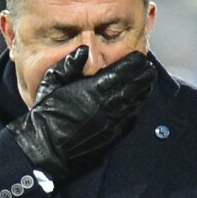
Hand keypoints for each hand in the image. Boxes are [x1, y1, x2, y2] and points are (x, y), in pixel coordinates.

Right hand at [9, 48, 156, 179]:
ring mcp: (110, 121)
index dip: (133, 64)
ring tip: (149, 81)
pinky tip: (139, 100)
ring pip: (133, 103)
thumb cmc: (46, 113)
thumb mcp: (52, 82)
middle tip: (150, 68)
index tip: (140, 57)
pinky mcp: (110, 134)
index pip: (120, 73)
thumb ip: (69, 65)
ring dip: (143, 91)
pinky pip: (127, 117)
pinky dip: (136, 107)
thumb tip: (84, 50)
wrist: (47, 147)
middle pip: (132, 87)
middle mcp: (105, 105)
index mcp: (92, 89)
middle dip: (143, 76)